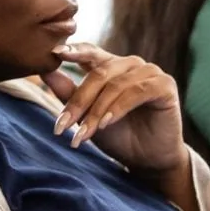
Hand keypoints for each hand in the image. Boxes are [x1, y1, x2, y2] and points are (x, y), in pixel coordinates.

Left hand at [42, 42, 188, 183]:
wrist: (148, 160)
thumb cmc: (117, 135)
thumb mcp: (87, 116)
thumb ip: (69, 93)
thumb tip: (44, 71)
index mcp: (110, 65)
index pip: (89, 51)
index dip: (73, 50)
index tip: (54, 52)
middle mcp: (130, 64)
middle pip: (98, 74)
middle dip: (78, 102)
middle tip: (62, 126)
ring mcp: (149, 71)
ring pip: (115, 85)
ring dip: (96, 111)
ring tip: (83, 134)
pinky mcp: (165, 85)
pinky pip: (136, 91)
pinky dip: (118, 108)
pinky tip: (106, 123)